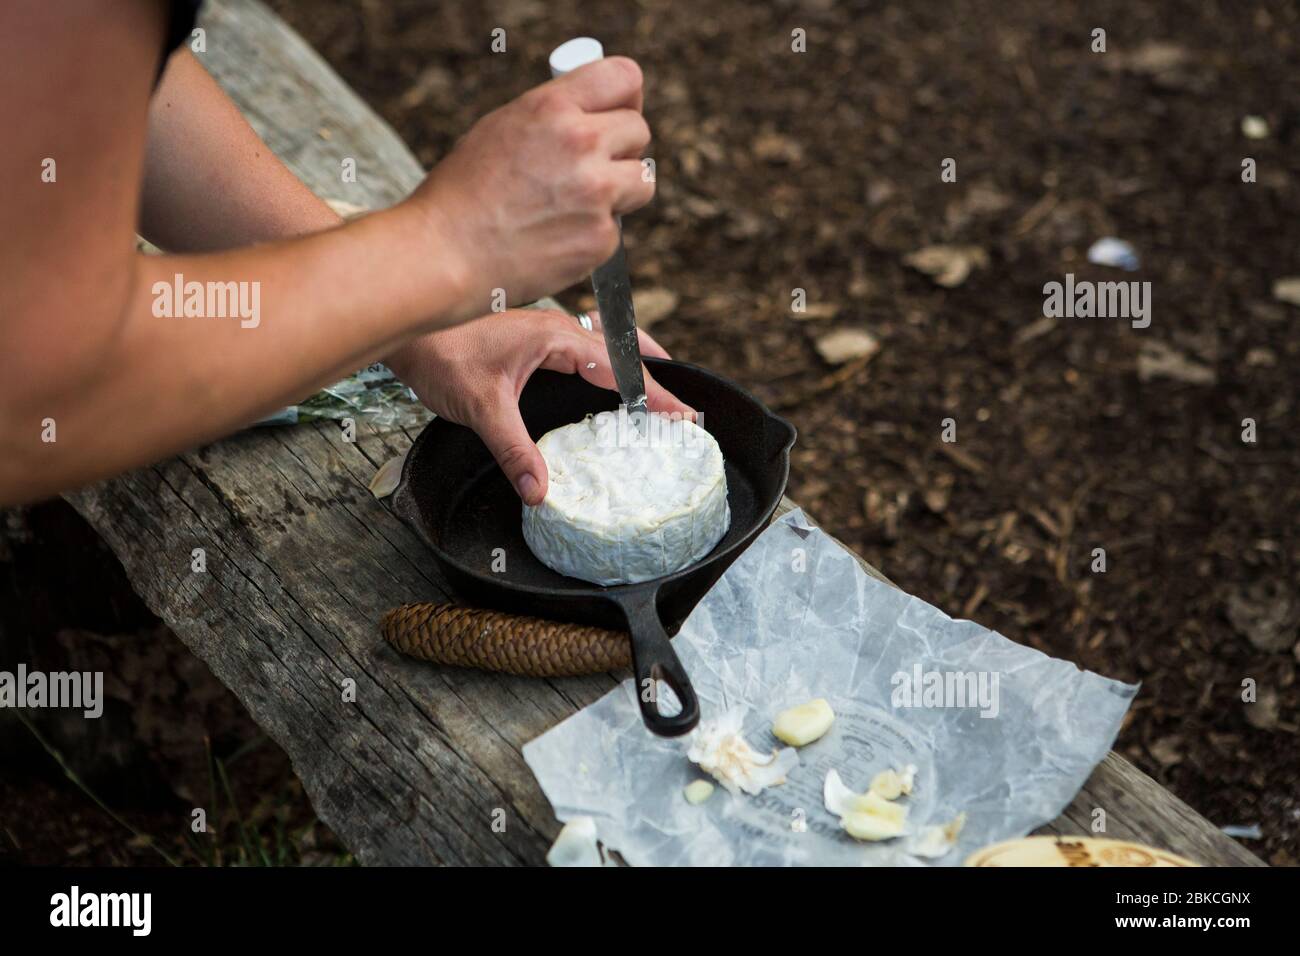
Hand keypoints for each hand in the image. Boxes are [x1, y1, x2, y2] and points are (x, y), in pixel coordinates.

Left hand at [384, 309, 693, 504]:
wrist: (405, 329)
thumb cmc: (438, 355)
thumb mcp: (480, 408)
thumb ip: (513, 450)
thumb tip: (539, 491)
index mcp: (556, 337)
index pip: (621, 366)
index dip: (656, 393)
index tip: (685, 415)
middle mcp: (557, 329)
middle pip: (623, 349)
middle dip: (656, 374)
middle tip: (683, 403)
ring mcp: (544, 332)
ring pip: (604, 345)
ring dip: (633, 365)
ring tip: (658, 390)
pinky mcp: (530, 339)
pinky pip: (583, 348)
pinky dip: (606, 364)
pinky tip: (604, 382)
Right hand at [403, 58, 653, 320]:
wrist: (445, 253)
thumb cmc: (463, 194)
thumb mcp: (502, 128)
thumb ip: (554, 116)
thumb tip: (594, 113)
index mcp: (553, 106)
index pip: (624, 78)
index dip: (626, 98)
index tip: (617, 115)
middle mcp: (581, 142)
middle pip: (639, 131)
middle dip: (621, 151)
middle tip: (590, 170)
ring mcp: (596, 192)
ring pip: (642, 181)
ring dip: (620, 192)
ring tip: (576, 205)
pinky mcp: (601, 237)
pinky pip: (617, 229)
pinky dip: (594, 235)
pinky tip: (556, 238)